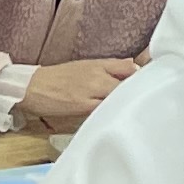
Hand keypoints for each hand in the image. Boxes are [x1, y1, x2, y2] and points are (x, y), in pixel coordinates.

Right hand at [10, 57, 144, 133]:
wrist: (33, 86)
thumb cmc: (58, 78)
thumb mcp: (84, 67)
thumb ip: (109, 68)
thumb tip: (133, 68)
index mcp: (99, 64)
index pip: (129, 68)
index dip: (142, 78)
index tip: (151, 86)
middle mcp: (98, 75)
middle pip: (128, 83)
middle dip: (139, 92)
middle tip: (147, 103)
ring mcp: (91, 90)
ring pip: (118, 96)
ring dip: (127, 103)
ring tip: (137, 113)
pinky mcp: (83, 106)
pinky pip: (105, 109)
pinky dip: (113, 113)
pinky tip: (119, 120)